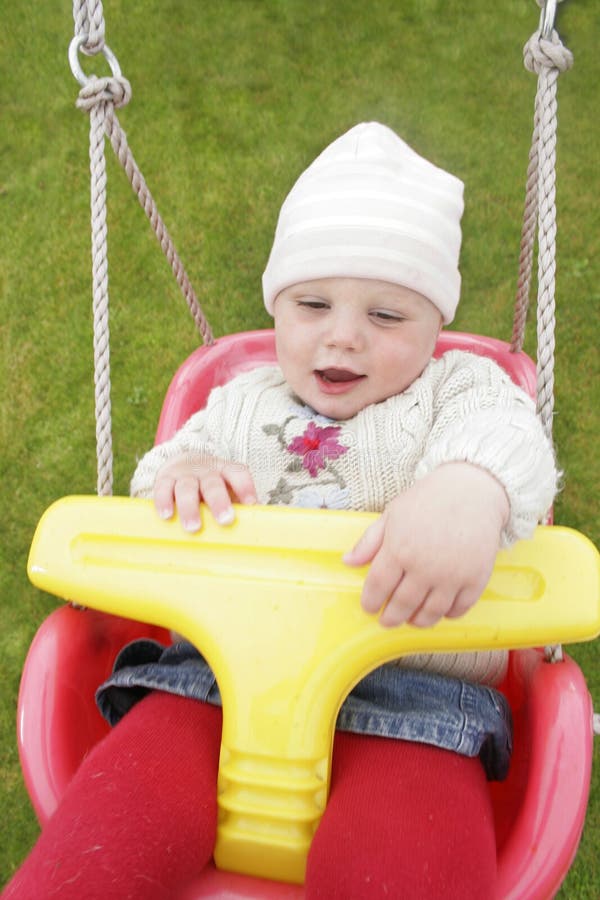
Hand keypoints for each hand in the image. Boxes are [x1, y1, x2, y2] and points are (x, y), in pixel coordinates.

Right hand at [153, 453, 256, 531]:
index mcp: (225, 470)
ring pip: (187, 487)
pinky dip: (164, 502)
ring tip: (193, 528)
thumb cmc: (210, 485)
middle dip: (219, 502)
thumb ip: (235, 504)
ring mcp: (184, 474)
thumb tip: (252, 529)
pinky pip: (163, 489)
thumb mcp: (225, 487)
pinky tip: (167, 516)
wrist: (183, 462)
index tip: (251, 503)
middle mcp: (206, 470)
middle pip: (213, 484)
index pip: (238, 473)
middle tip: (225, 520)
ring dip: (190, 508)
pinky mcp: (165, 479)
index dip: (245, 487)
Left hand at [343, 464, 508, 627]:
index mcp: (399, 549)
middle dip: (391, 618)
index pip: (378, 587)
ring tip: (411, 619)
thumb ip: (369, 541)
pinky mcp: (475, 579)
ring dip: (418, 621)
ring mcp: (452, 576)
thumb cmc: (428, 500)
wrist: (472, 491)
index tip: (369, 607)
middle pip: (402, 605)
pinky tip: (440, 610)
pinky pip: (459, 609)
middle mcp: (425, 567)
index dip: (370, 601)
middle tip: (387, 621)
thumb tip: (347, 562)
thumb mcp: (392, 514)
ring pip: (431, 613)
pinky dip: (447, 615)